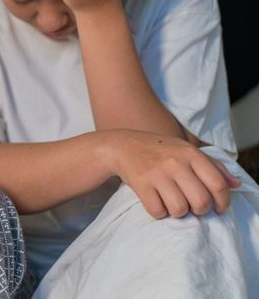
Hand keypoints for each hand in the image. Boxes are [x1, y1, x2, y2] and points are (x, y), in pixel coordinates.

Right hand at [106, 129, 241, 218]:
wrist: (122, 146)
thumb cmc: (159, 150)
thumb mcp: (186, 151)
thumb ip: (213, 166)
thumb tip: (236, 185)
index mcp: (191, 154)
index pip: (218, 184)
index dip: (222, 202)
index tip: (218, 209)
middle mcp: (176, 163)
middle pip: (200, 201)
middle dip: (199, 210)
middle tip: (193, 207)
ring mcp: (157, 174)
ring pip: (179, 209)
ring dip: (178, 212)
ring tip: (173, 204)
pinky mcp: (141, 184)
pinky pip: (157, 211)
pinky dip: (159, 212)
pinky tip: (157, 202)